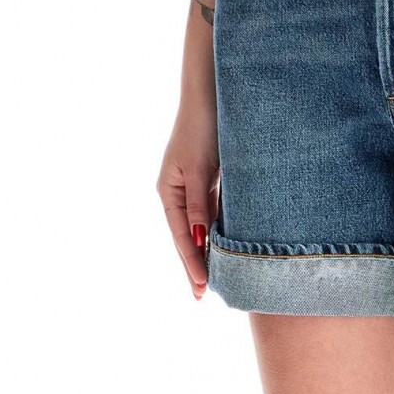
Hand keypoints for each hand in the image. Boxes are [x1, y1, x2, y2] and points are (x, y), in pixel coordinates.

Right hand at [156, 97, 218, 300]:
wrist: (211, 97)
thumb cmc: (202, 128)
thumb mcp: (199, 169)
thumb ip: (199, 204)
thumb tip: (199, 239)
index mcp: (168, 192)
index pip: (180, 237)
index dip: (191, 263)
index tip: (202, 287)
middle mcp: (178, 194)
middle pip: (187, 238)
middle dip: (195, 266)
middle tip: (202, 296)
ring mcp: (192, 189)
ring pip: (200, 229)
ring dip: (207, 253)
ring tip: (214, 280)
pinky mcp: (208, 183)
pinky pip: (213, 215)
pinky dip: (217, 234)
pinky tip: (224, 250)